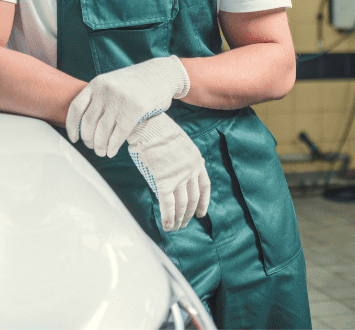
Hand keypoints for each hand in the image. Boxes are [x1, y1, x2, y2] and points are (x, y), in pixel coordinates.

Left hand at [66, 55, 189, 157]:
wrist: (161, 74)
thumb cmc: (135, 83)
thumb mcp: (112, 82)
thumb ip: (98, 97)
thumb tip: (82, 122)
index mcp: (97, 83)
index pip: (76, 108)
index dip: (72, 127)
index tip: (74, 138)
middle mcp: (106, 91)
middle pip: (88, 123)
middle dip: (88, 139)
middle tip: (92, 146)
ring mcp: (120, 100)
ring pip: (102, 132)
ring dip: (100, 146)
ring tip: (101, 152)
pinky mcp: (135, 110)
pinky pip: (118, 135)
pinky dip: (113, 146)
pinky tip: (112, 151)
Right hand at [126, 114, 209, 231]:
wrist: (150, 125)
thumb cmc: (160, 131)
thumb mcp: (179, 144)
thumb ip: (181, 161)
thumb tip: (175, 177)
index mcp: (196, 160)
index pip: (205, 186)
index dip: (204, 202)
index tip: (202, 214)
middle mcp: (191, 170)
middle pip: (193, 198)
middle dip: (190, 214)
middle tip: (186, 223)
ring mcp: (179, 177)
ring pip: (182, 205)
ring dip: (179, 219)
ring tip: (176, 228)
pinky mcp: (164, 181)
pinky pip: (168, 205)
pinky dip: (168, 218)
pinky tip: (167, 226)